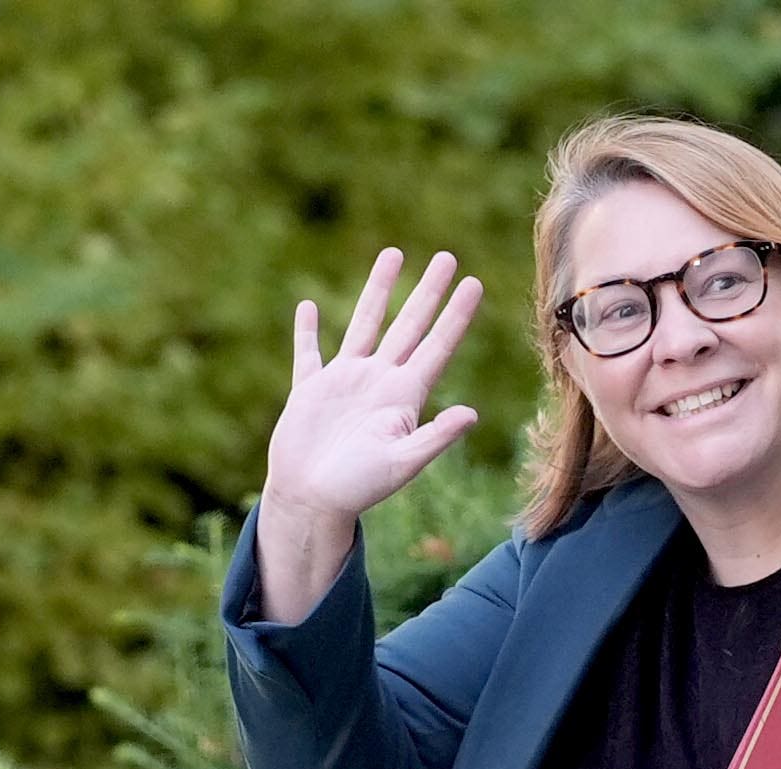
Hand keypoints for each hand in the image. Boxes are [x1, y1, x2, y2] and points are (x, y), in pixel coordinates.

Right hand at [264, 246, 483, 524]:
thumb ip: (435, 437)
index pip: (437, 346)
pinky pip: (307, 352)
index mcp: (405, 396)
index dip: (456, 316)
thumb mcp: (402, 463)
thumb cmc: (359, 488)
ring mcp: (345, 381)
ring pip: (364, 323)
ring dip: (379, 290)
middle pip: (409, 325)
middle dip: (428, 291)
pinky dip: (306, 331)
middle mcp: (379, 381)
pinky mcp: (309, 389)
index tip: (474, 284)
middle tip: (448, 257)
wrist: (312, 501)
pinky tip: (306, 306)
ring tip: (393, 255)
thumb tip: (472, 414)